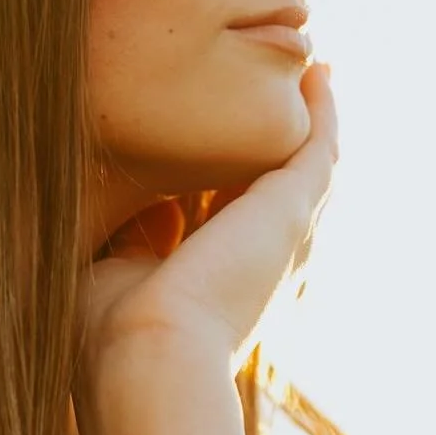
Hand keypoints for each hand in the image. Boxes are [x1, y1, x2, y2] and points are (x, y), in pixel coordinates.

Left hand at [78, 61, 337, 379]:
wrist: (146, 361)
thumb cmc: (113, 342)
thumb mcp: (118, 277)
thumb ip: (132, 240)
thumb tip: (139, 204)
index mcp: (227, 290)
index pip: (234, 224)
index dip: (230, 185)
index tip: (218, 145)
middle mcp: (268, 269)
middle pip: (283, 195)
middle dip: (283, 148)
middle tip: (292, 96)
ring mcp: (287, 242)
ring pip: (311, 172)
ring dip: (313, 122)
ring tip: (315, 73)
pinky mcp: (292, 213)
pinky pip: (318, 149)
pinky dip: (322, 112)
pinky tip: (318, 73)